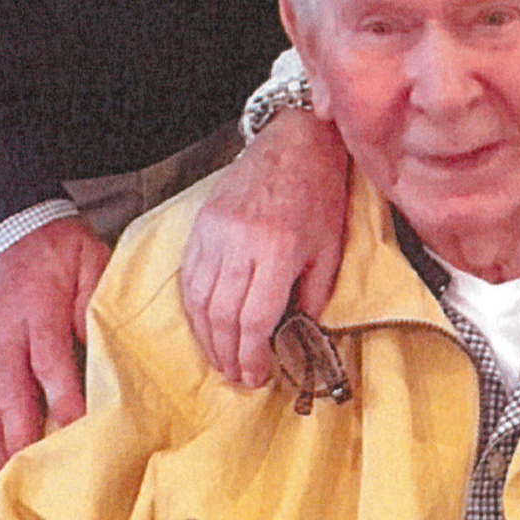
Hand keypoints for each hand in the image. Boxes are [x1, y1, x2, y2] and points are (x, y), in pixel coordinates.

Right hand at [0, 216, 111, 470]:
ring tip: (12, 477)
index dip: (63, 401)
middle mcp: (5, 335)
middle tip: (39, 474)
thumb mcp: (89, 260)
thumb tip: (110, 348)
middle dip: (23, 438)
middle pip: (11, 396)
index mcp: (38, 311)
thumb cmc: (52, 246)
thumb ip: (98, 303)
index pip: (50, 365)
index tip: (79, 432)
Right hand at [178, 110, 352, 385]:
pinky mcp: (202, 223)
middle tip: (236, 377)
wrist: (296, 142)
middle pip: (222, 315)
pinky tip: (205, 325)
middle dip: (227, 354)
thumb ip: (312, 296)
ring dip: (206, 337)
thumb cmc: (320, 194)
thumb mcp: (329, 249)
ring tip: (219, 360)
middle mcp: (241, 243)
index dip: (252, 355)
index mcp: (279, 251)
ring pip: (198, 299)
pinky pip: (190, 275)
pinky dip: (194, 307)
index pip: (255, 319)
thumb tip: (296, 335)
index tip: (257, 376)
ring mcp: (216, 232)